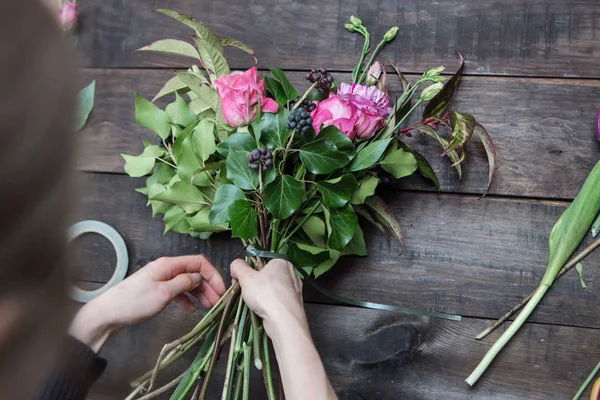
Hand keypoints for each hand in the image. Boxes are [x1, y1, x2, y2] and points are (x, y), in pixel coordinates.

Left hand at [70, 255, 225, 351]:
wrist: (108, 314)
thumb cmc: (134, 302)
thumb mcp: (163, 293)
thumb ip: (184, 283)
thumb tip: (198, 277)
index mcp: (169, 265)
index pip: (198, 263)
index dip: (213, 275)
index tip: (221, 290)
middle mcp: (166, 269)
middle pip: (194, 273)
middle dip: (208, 286)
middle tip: (217, 303)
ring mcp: (161, 279)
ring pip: (187, 283)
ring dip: (199, 293)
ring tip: (208, 307)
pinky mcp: (157, 290)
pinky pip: (178, 291)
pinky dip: (186, 299)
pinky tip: (191, 309)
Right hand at [230, 258, 305, 335]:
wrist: (284, 321)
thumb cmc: (265, 294)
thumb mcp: (246, 277)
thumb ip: (238, 267)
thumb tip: (236, 265)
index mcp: (283, 262)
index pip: (264, 261)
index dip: (251, 270)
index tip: (243, 279)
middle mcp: (292, 274)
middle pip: (269, 276)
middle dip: (257, 284)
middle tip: (247, 292)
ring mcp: (296, 290)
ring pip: (274, 289)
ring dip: (264, 295)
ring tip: (256, 303)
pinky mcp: (296, 304)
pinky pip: (279, 301)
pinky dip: (272, 305)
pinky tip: (265, 311)